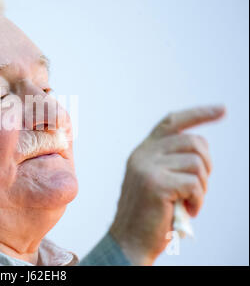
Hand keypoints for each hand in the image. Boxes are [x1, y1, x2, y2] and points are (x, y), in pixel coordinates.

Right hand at [109, 105, 225, 264]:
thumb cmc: (149, 214)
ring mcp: (147, 167)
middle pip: (193, 142)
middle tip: (198, 188)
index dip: (198, 114)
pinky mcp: (155, 183)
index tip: (221, 110)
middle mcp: (143, 154)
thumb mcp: (157, 180)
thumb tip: (201, 151)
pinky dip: (198, 200)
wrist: (129, 240)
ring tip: (189, 203)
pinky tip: (187, 211)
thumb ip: (171, 162)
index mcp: (143, 151)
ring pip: (197, 163)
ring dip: (202, 187)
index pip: (172, 122)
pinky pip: (194, 184)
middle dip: (207, 166)